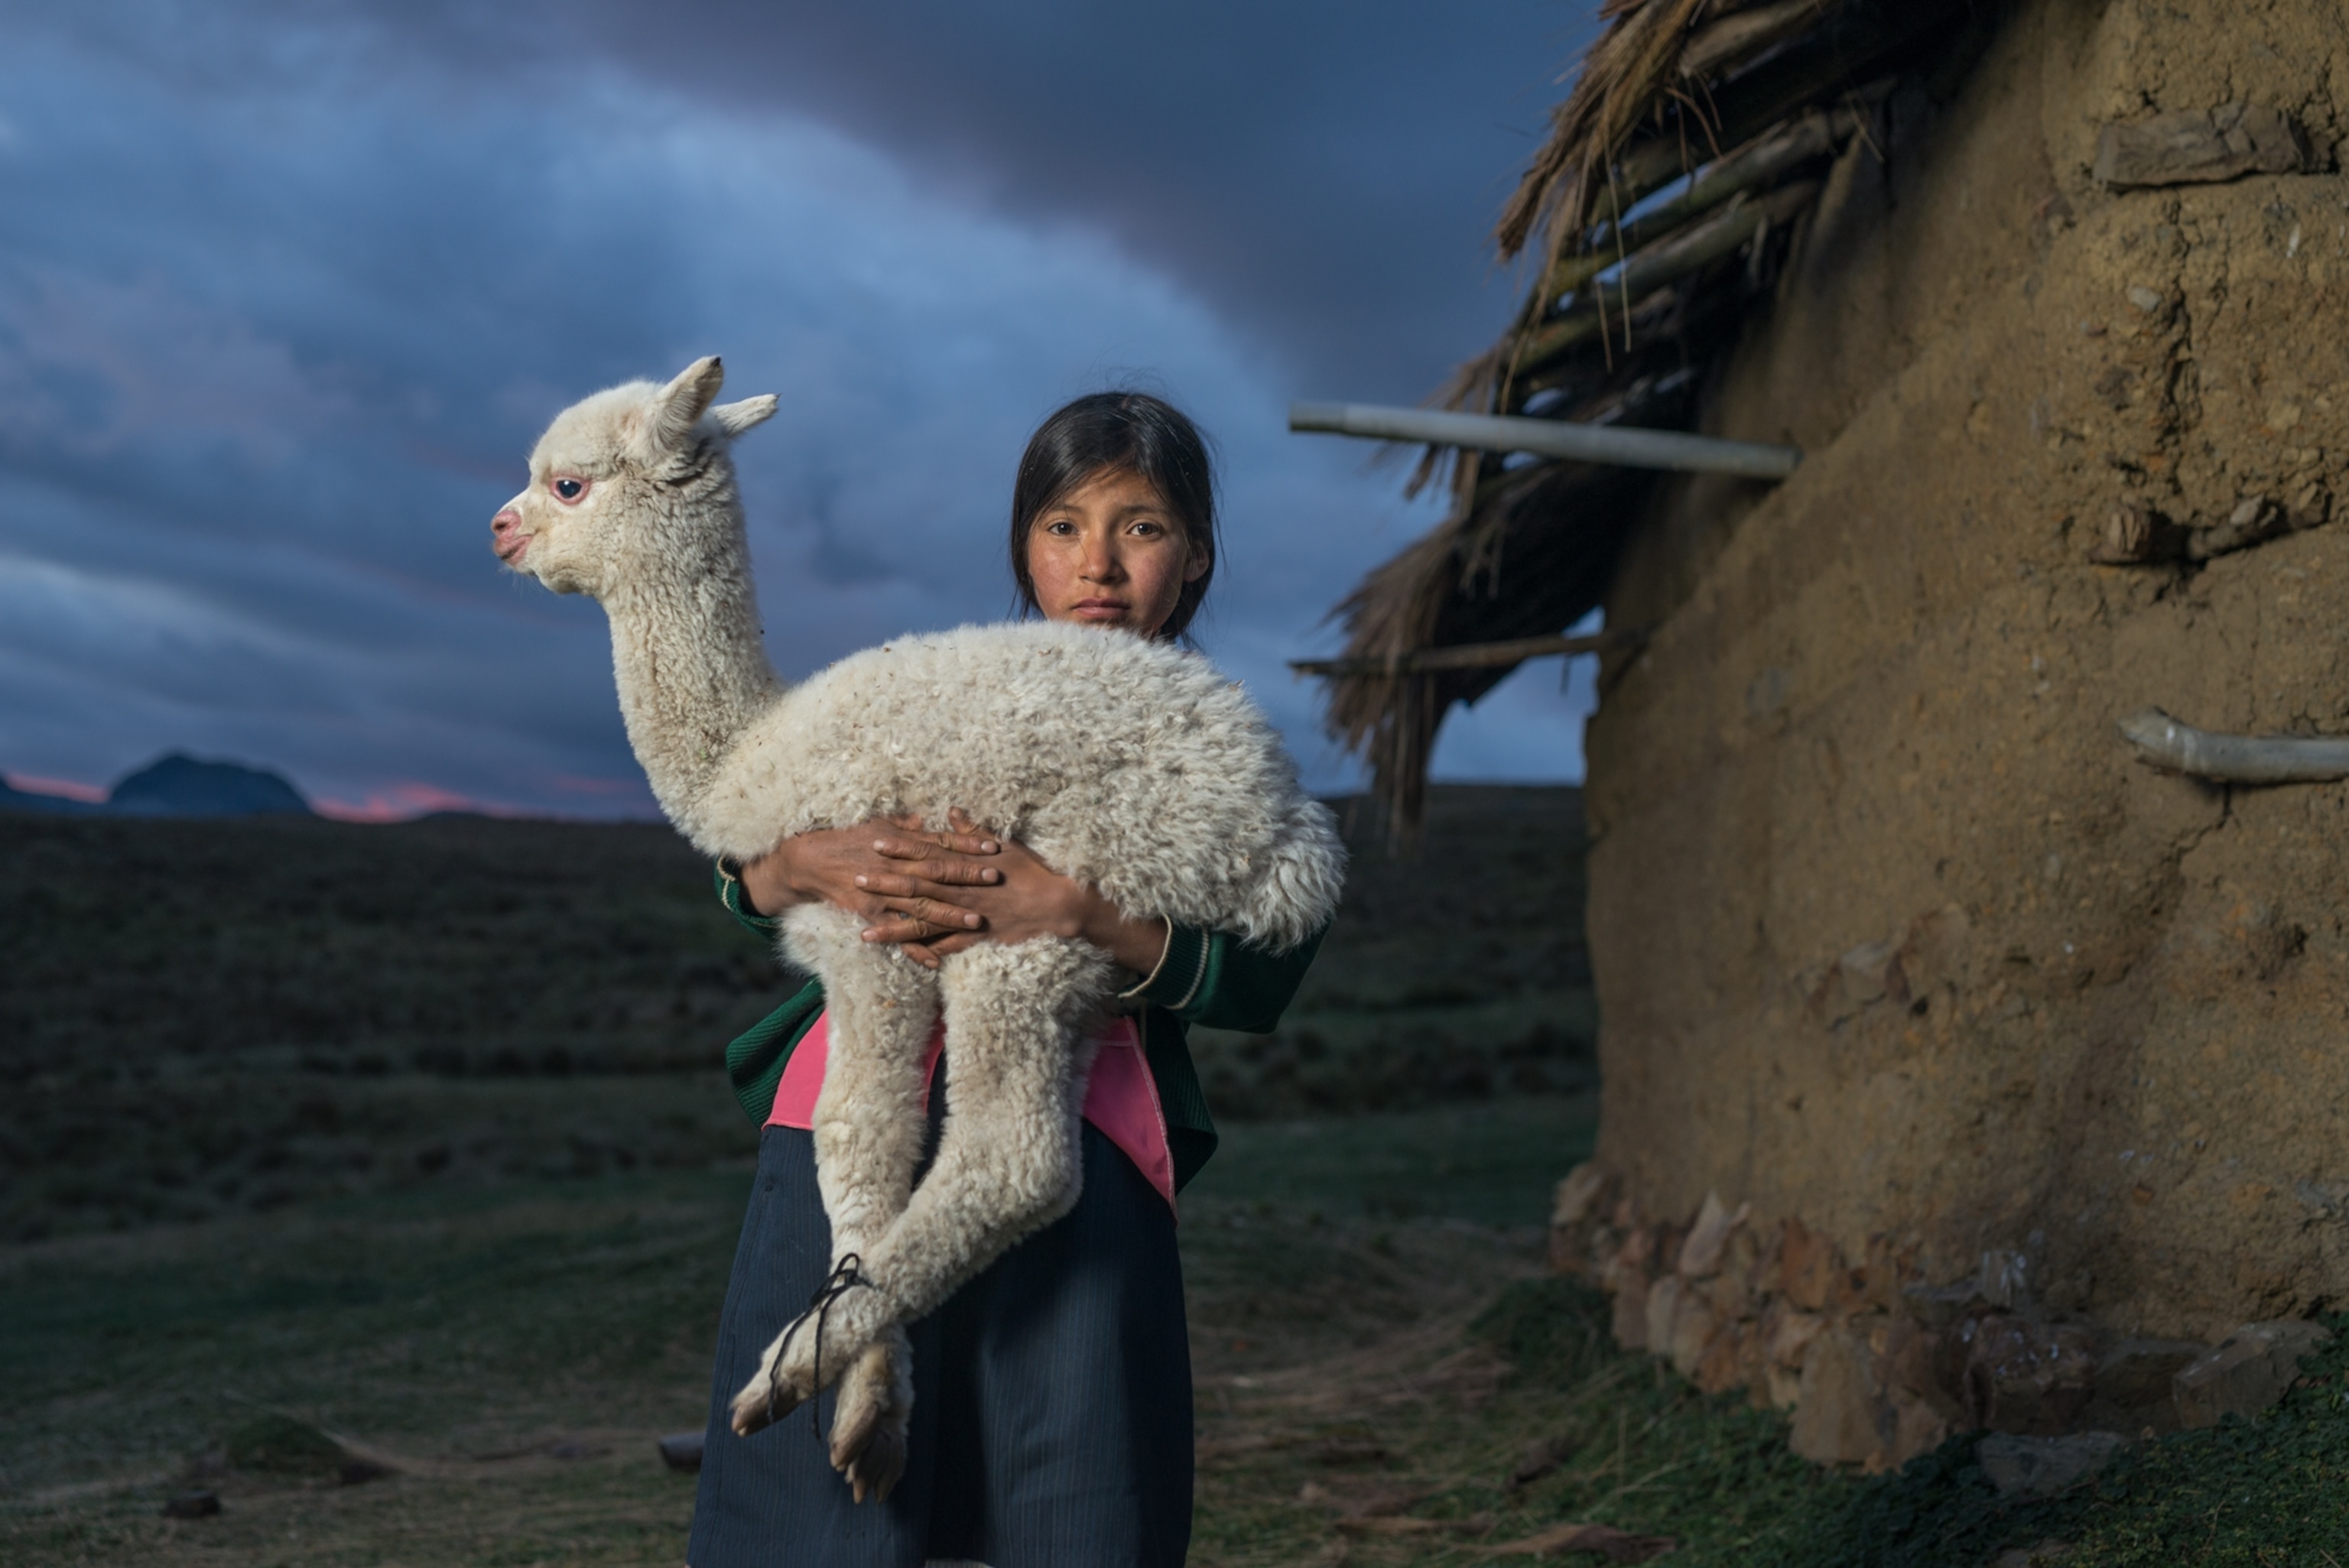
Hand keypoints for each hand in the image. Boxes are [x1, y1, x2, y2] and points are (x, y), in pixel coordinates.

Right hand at [738, 814, 1003, 945]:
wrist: (810, 861)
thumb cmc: (847, 838)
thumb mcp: (879, 824)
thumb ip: (907, 826)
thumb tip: (928, 819)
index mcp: (901, 843)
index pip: (940, 842)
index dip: (967, 843)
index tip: (993, 844)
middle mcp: (895, 867)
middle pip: (937, 872)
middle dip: (967, 876)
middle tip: (995, 879)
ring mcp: (884, 893)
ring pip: (922, 905)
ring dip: (950, 914)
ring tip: (976, 922)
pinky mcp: (871, 913)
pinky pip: (897, 934)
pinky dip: (915, 949)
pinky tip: (936, 960)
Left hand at [848, 810, 1172, 974]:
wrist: (1058, 905)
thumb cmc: (1032, 870)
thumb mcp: (1004, 844)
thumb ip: (973, 831)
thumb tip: (951, 811)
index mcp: (966, 866)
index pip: (927, 854)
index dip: (901, 849)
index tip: (877, 842)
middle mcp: (961, 891)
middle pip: (917, 888)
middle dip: (885, 886)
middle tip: (857, 882)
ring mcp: (967, 916)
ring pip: (924, 923)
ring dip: (894, 928)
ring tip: (865, 933)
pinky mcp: (977, 937)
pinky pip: (948, 947)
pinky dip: (928, 953)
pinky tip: (904, 959)